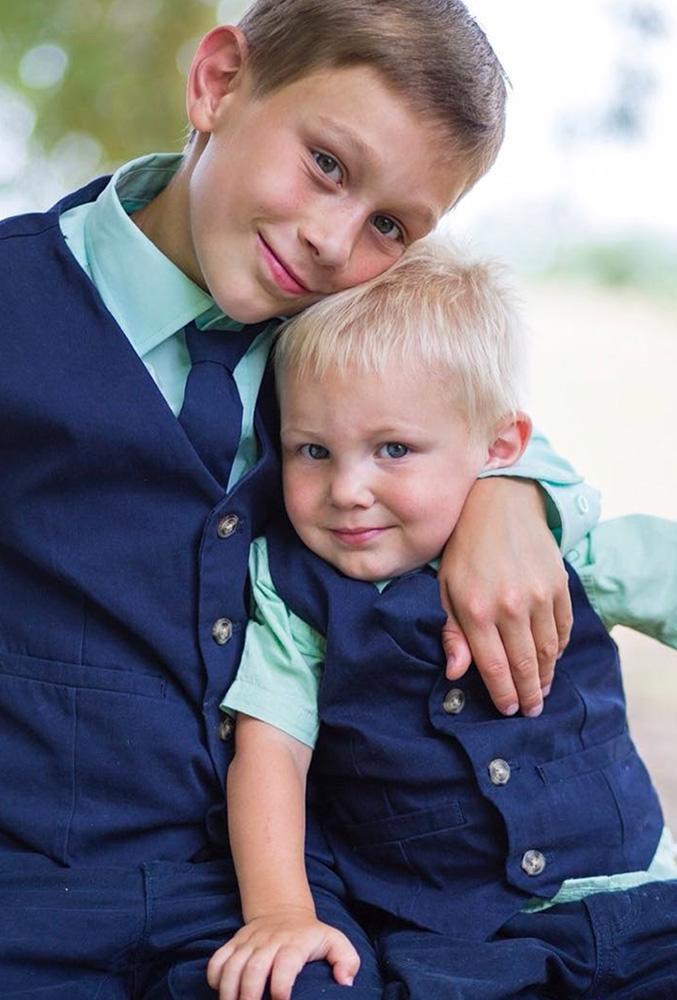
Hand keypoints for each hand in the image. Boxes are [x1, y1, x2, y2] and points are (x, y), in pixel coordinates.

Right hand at [206, 906, 359, 999]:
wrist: (283, 910)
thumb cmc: (310, 936)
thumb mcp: (335, 941)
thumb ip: (347, 960)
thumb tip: (345, 982)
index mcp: (294, 944)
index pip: (286, 963)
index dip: (281, 985)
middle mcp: (269, 942)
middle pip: (253, 968)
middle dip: (249, 995)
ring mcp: (249, 942)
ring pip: (232, 965)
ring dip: (228, 991)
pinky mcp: (234, 943)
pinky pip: (217, 959)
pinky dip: (214, 976)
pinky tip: (220, 991)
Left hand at [438, 478, 571, 716]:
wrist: (500, 504)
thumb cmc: (465, 548)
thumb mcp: (446, 587)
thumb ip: (453, 632)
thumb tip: (456, 673)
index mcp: (476, 610)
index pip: (494, 667)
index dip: (503, 694)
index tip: (509, 709)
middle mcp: (510, 607)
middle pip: (524, 665)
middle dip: (529, 693)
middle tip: (532, 710)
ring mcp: (539, 596)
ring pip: (548, 651)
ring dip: (546, 675)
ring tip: (542, 689)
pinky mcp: (559, 585)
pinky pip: (563, 628)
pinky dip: (559, 648)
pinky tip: (552, 658)